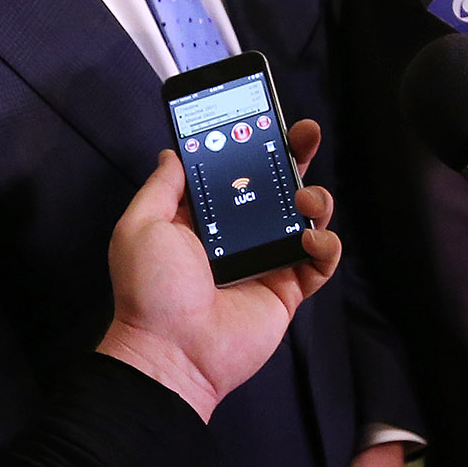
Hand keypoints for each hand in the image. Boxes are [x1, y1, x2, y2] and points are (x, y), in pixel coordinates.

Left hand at [96, 123, 337, 420]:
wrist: (171, 351)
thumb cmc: (150, 290)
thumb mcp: (141, 225)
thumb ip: (163, 185)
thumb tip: (173, 150)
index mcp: (204, 216)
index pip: (236, 168)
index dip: (253, 140)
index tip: (267, 115)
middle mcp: (239, 233)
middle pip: (277, 183)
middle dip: (296, 154)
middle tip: (307, 133)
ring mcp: (267, 261)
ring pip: (306, 217)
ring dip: (315, 198)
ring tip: (305, 200)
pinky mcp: (289, 290)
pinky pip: (321, 262)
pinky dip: (326, 246)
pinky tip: (312, 240)